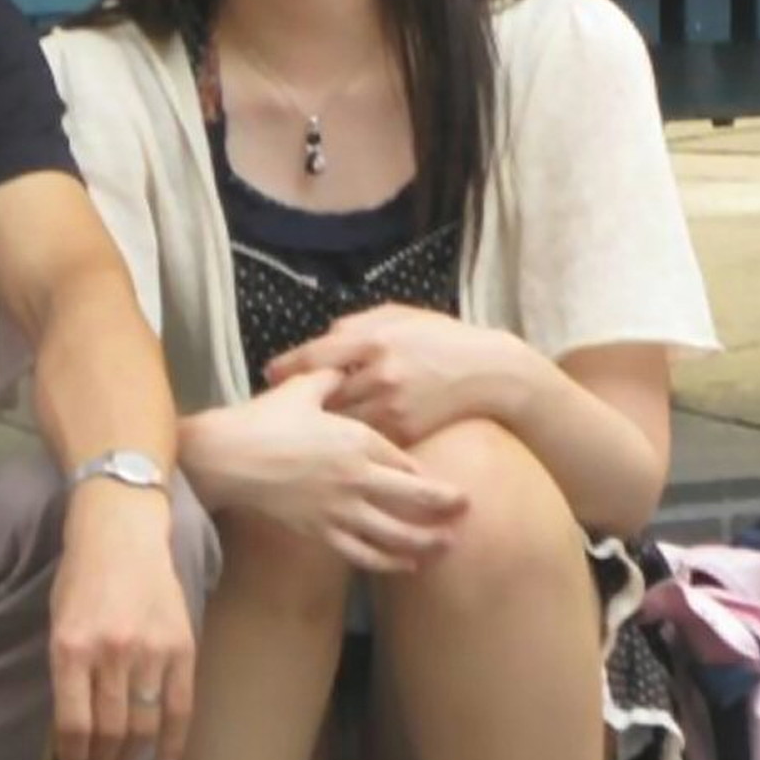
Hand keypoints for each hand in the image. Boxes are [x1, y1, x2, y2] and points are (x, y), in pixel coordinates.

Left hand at [49, 486, 195, 759]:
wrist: (122, 533)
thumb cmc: (82, 578)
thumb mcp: (59, 623)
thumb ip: (68, 671)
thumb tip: (78, 727)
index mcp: (71, 648)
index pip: (74, 723)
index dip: (74, 756)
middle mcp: (111, 654)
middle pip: (110, 729)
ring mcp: (150, 651)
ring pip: (144, 724)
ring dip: (131, 756)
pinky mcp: (182, 647)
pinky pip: (180, 707)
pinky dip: (173, 742)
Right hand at [179, 369, 467, 572]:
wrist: (226, 458)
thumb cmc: (262, 420)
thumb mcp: (302, 389)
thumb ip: (332, 378)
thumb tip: (345, 367)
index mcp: (357, 440)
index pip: (405, 461)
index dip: (427, 474)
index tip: (447, 480)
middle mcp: (356, 478)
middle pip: (413, 498)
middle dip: (444, 506)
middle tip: (468, 510)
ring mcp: (339, 509)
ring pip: (394, 532)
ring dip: (426, 541)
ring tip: (449, 546)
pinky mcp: (320, 531)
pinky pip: (362, 552)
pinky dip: (389, 561)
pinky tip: (408, 566)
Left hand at [265, 305, 515, 445]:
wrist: (490, 373)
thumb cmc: (441, 338)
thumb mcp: (400, 316)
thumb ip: (357, 326)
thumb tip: (320, 342)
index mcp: (374, 338)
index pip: (317, 356)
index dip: (287, 367)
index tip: (269, 374)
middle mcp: (379, 373)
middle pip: (322, 394)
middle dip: (299, 402)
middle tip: (280, 408)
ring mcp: (392, 406)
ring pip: (340, 422)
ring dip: (320, 426)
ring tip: (301, 429)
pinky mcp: (405, 432)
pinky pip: (366, 440)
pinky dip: (351, 441)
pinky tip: (339, 442)